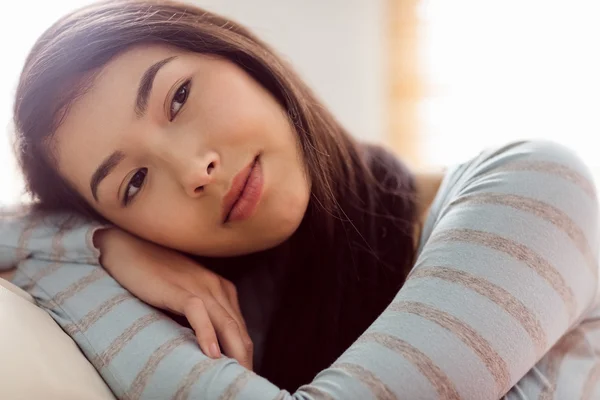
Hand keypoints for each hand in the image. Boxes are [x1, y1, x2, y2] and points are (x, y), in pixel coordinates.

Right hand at [93, 228, 252, 368]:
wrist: (128, 247)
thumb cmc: (155, 274)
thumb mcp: (184, 296)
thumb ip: (200, 315)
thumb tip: (207, 346)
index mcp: (222, 290)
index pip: (241, 329)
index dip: (245, 354)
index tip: (244, 375)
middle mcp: (217, 288)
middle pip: (239, 331)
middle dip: (245, 359)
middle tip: (245, 383)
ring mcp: (200, 287)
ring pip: (226, 324)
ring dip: (234, 353)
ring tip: (237, 376)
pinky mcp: (180, 289)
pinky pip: (198, 313)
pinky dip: (207, 335)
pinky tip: (211, 354)